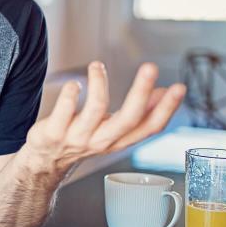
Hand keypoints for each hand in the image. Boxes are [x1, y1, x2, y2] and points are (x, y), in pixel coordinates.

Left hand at [23, 61, 185, 173]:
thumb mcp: (114, 130)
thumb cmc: (83, 139)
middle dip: (141, 92)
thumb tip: (165, 93)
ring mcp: (77, 138)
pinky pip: (63, 113)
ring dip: (99, 84)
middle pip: (127, 119)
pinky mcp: (53, 133)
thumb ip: (139, 113)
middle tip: (151, 67)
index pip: (149, 127)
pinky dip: (69, 96)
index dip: (167, 109)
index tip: (180, 87)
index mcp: (120, 139)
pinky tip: (74, 84)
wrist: (45, 161)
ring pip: (95, 110)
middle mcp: (102, 140)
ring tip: (97, 66)